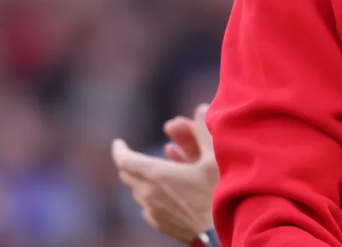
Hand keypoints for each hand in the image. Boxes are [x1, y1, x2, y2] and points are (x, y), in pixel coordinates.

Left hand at [111, 103, 219, 243]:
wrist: (221, 233)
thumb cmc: (218, 193)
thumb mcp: (214, 157)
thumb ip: (204, 131)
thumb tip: (200, 109)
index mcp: (157, 175)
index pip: (125, 160)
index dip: (119, 150)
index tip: (118, 143)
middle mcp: (148, 194)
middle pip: (128, 175)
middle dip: (133, 162)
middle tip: (144, 154)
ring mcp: (152, 212)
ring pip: (139, 190)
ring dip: (147, 178)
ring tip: (166, 169)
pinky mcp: (160, 225)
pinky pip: (149, 205)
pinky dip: (154, 194)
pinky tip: (172, 192)